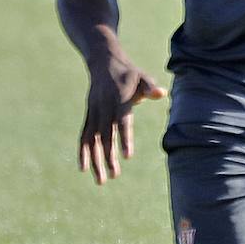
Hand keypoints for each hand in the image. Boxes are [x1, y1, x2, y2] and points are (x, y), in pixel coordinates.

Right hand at [78, 55, 165, 184]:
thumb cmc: (128, 73)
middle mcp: (104, 107)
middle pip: (105, 135)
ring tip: (101, 181)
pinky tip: (84, 169)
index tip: (127, 156)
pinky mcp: (89, 115)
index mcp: (119, 99)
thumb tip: (161, 93)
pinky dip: (83, 151)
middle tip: (115, 175)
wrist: (103, 62)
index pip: (122, 122)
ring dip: (95, 160)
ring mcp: (94, 111)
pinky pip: (84, 135)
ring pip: (92, 139)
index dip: (124, 138)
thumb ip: (149, 87)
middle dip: (109, 156)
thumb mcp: (141, 76)